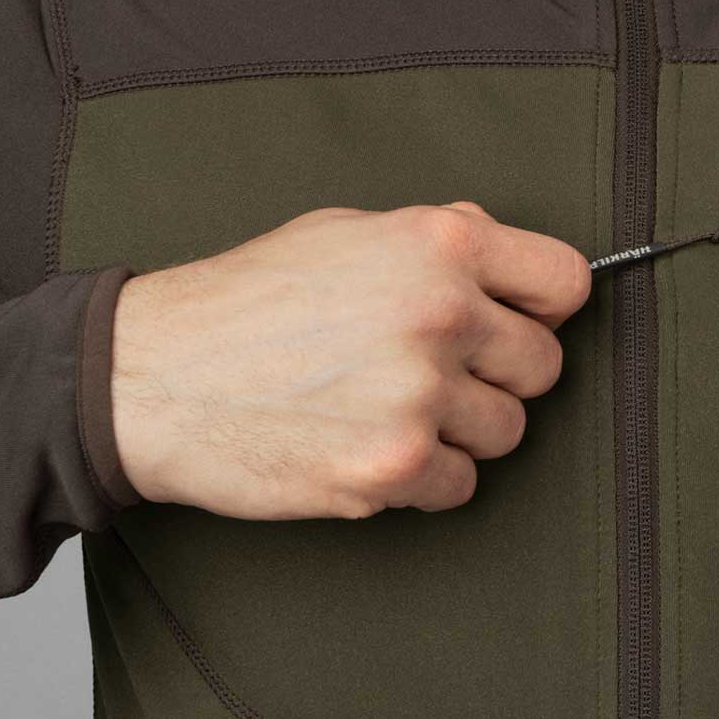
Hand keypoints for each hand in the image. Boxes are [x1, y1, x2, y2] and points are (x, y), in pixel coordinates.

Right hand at [109, 201, 591, 518]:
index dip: (547, 308)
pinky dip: (426, 476)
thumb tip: (506, 262)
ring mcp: (417, 395)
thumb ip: (439, 242)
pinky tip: (373, 445)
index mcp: (440, 243)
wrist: (153, 374)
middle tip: (441, 372)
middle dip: (500, 374)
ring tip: (393, 407)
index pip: (565, 281)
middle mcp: (440, 313)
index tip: (524, 322)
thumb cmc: (251, 299)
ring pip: (507, 432)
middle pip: (543, 367)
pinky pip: (460, 485)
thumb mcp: (348, 233)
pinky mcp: (390, 467)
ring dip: (463, 429)